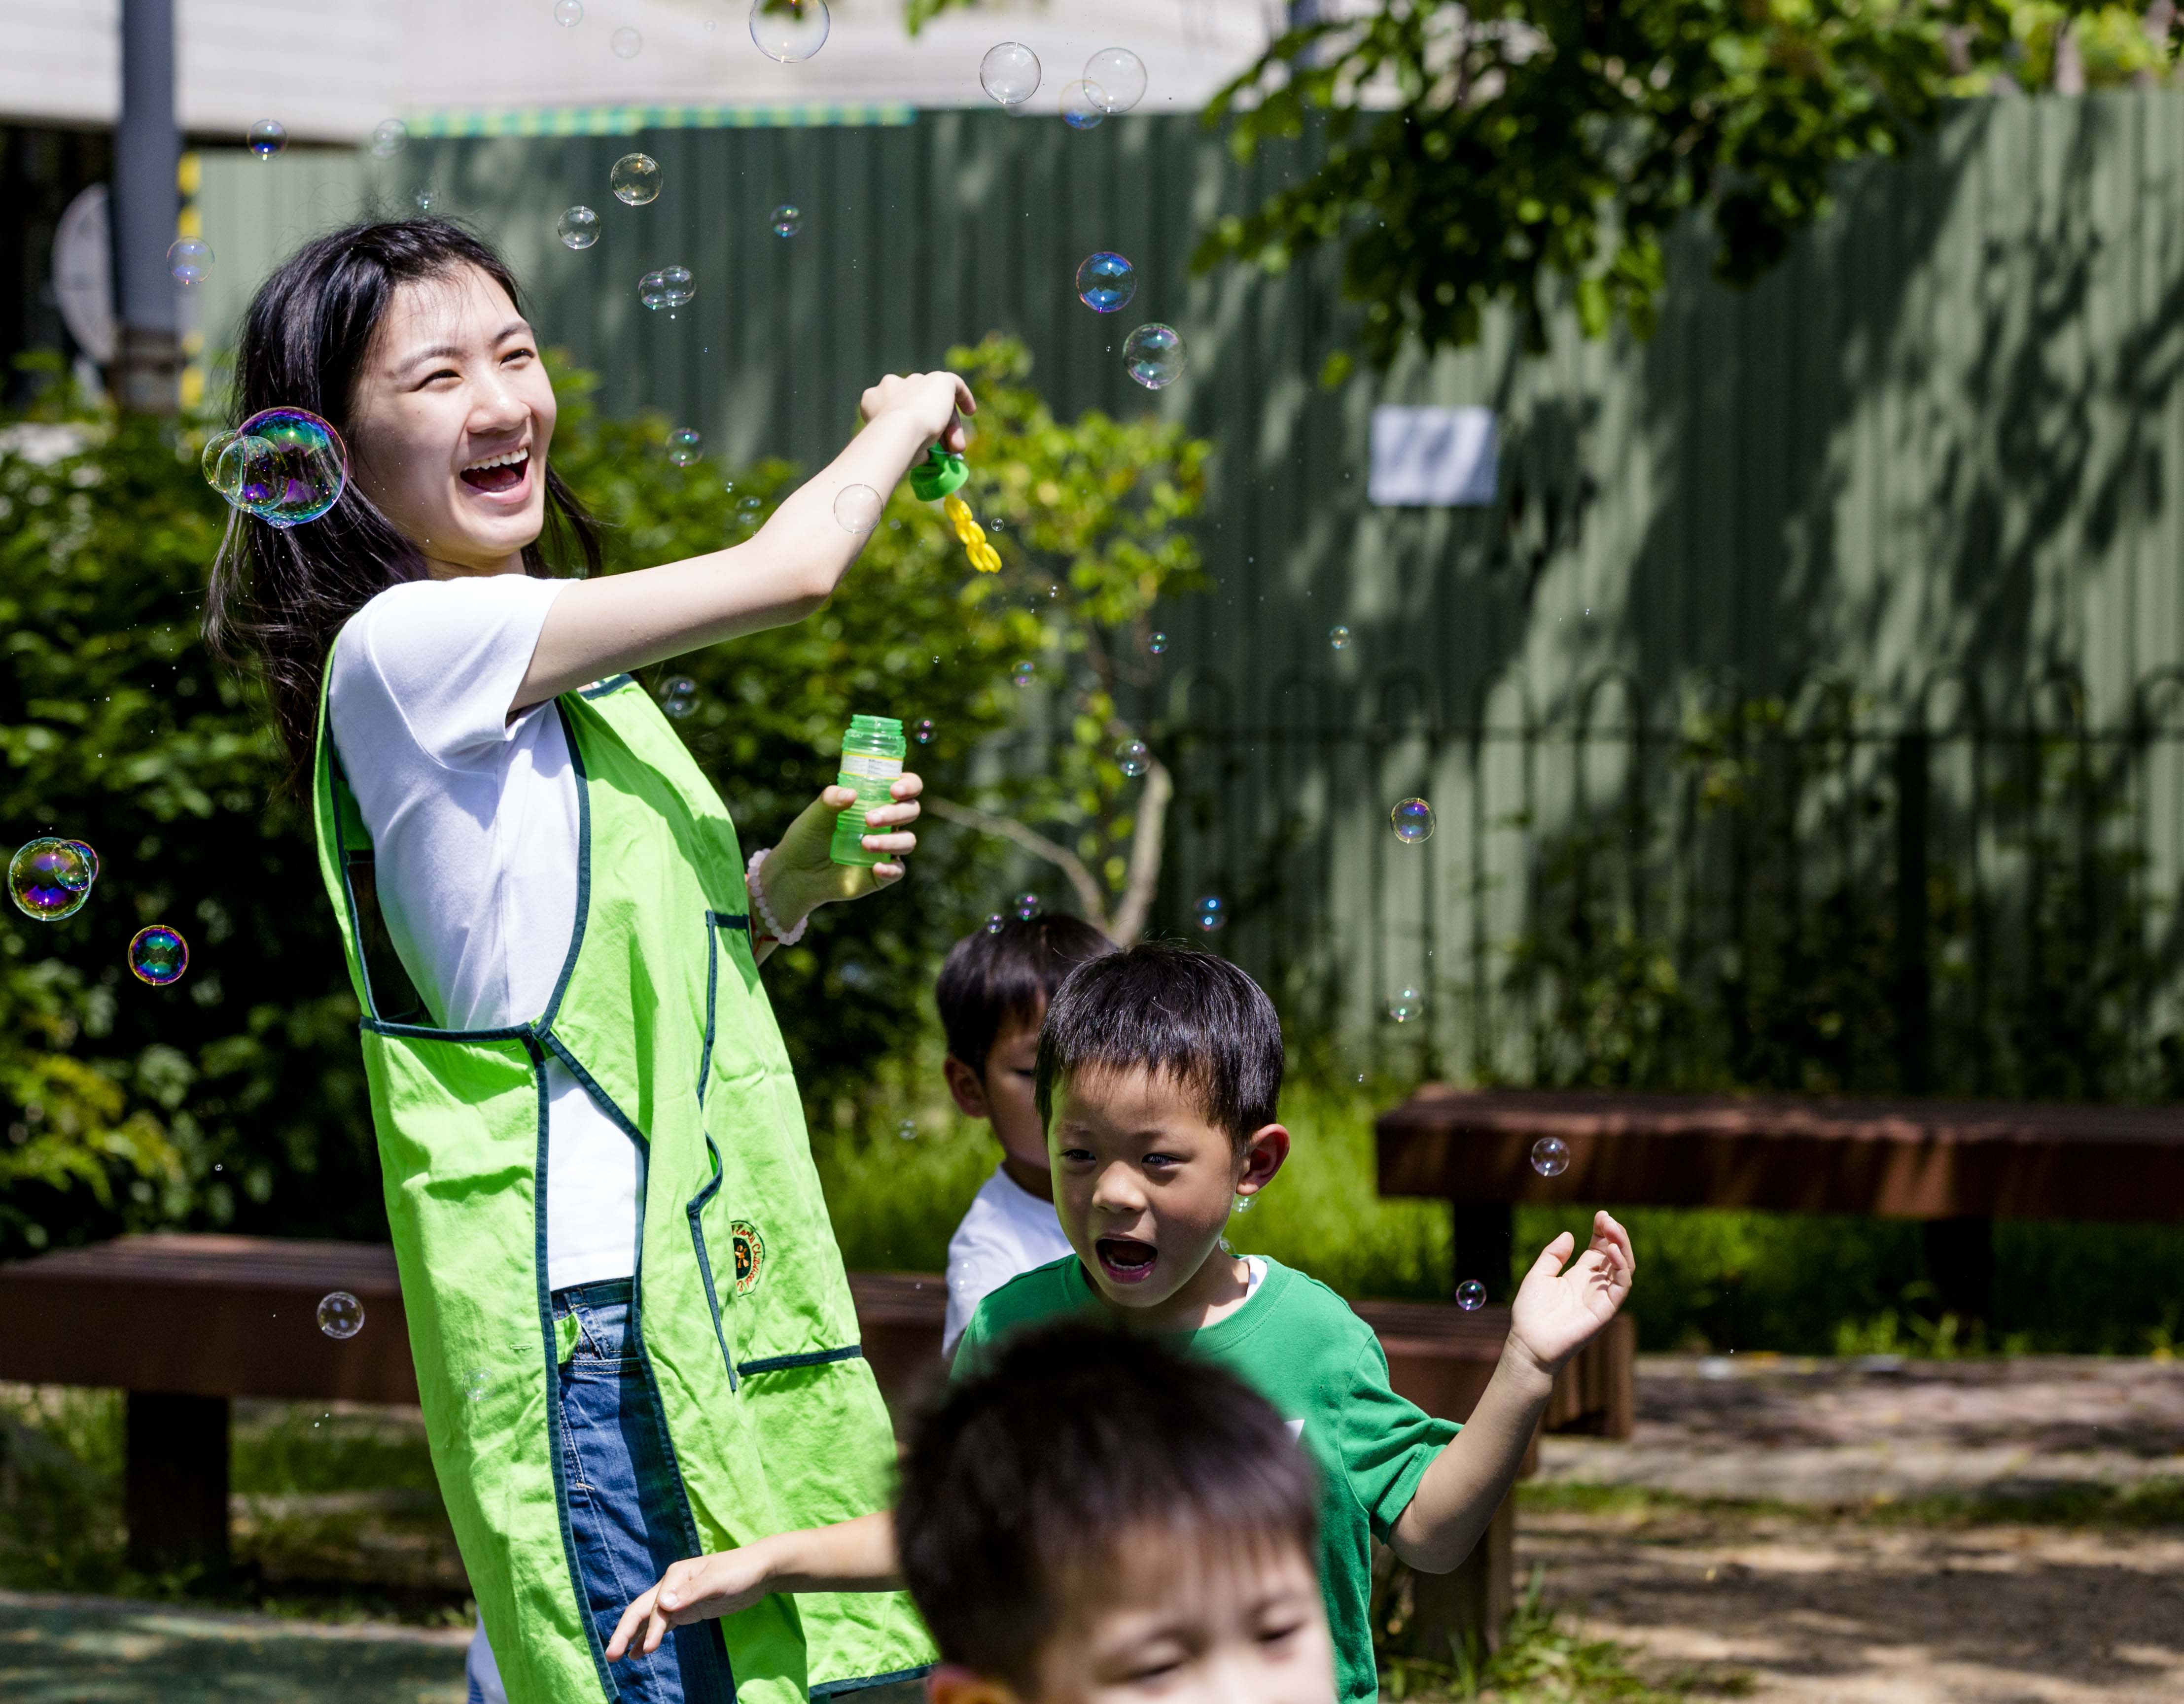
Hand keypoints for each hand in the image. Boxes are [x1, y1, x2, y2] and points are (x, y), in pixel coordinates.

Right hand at [606, 1547, 772, 1660]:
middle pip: (642, 1610)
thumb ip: (692, 1592)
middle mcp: (671, 1586)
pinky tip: (638, 1652)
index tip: (650, 1647)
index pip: (656, 1604)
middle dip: (625, 1631)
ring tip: (617, 1657)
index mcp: (676, 1575)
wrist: (759, 1570)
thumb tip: (664, 1604)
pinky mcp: (687, 1610)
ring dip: (633, 1636)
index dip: (650, 1627)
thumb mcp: (718, 1581)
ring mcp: (678, 1598)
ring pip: (648, 1619)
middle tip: (611, 1655)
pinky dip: (648, 1637)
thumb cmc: (739, 1571)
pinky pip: (662, 1625)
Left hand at [756, 773, 922, 932]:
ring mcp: (886, 848)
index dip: (909, 785)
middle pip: (911, 810)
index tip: (894, 790)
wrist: (797, 873)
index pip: (906, 786)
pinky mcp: (882, 873)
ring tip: (864, 844)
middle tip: (869, 819)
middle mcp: (886, 822)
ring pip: (908, 840)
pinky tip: (876, 867)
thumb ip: (830, 800)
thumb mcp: (814, 816)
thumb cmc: (807, 837)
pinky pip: (898, 870)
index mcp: (875, 800)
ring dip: (891, 841)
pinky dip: (891, 869)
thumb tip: (851, 793)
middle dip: (896, 813)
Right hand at [858, 370, 974, 452]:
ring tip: (956, 448)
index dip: (911, 429)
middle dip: (933, 429)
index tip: (923, 447)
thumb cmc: (891, 446)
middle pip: (917, 406)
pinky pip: (953, 384)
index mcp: (874, 399)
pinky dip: (963, 397)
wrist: (897, 430)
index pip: (895, 411)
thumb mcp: (895, 446)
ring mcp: (914, 380)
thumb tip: (924, 453)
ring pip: (934, 402)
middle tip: (946, 451)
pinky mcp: (937, 378)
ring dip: (947, 426)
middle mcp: (892, 385)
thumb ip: (907, 442)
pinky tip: (970, 412)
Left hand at [1506, 1210, 1634, 1378]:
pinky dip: (1621, 1267)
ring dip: (1622, 1246)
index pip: (1599, 1249)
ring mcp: (1602, 1297)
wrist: (1529, 1343)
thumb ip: (1553, 1255)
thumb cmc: (1530, 1312)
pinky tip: (1612, 1251)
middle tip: (1607, 1218)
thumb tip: (1569, 1234)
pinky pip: (1621, 1286)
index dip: (1603, 1231)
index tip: (1601, 1215)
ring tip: (1613, 1229)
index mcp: (1579, 1275)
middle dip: (1615, 1234)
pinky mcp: (1606, 1309)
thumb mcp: (1538, 1275)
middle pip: (1615, 1255)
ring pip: (1624, 1268)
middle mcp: (1594, 1284)